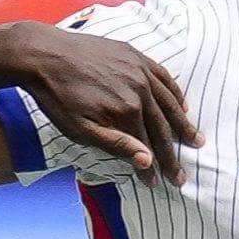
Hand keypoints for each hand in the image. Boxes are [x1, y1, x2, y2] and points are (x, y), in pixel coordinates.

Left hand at [2, 23, 197, 181]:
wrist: (43, 54)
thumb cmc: (56, 97)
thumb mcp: (79, 130)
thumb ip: (115, 145)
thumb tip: (147, 160)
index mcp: (126, 110)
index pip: (147, 146)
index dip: (153, 169)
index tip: (158, 184)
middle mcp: (140, 88)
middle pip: (162, 127)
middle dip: (172, 155)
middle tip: (181, 176)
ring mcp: (140, 69)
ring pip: (169, 102)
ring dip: (183, 124)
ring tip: (196, 141)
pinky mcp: (135, 56)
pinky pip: (164, 76)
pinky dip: (176, 93)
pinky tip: (183, 106)